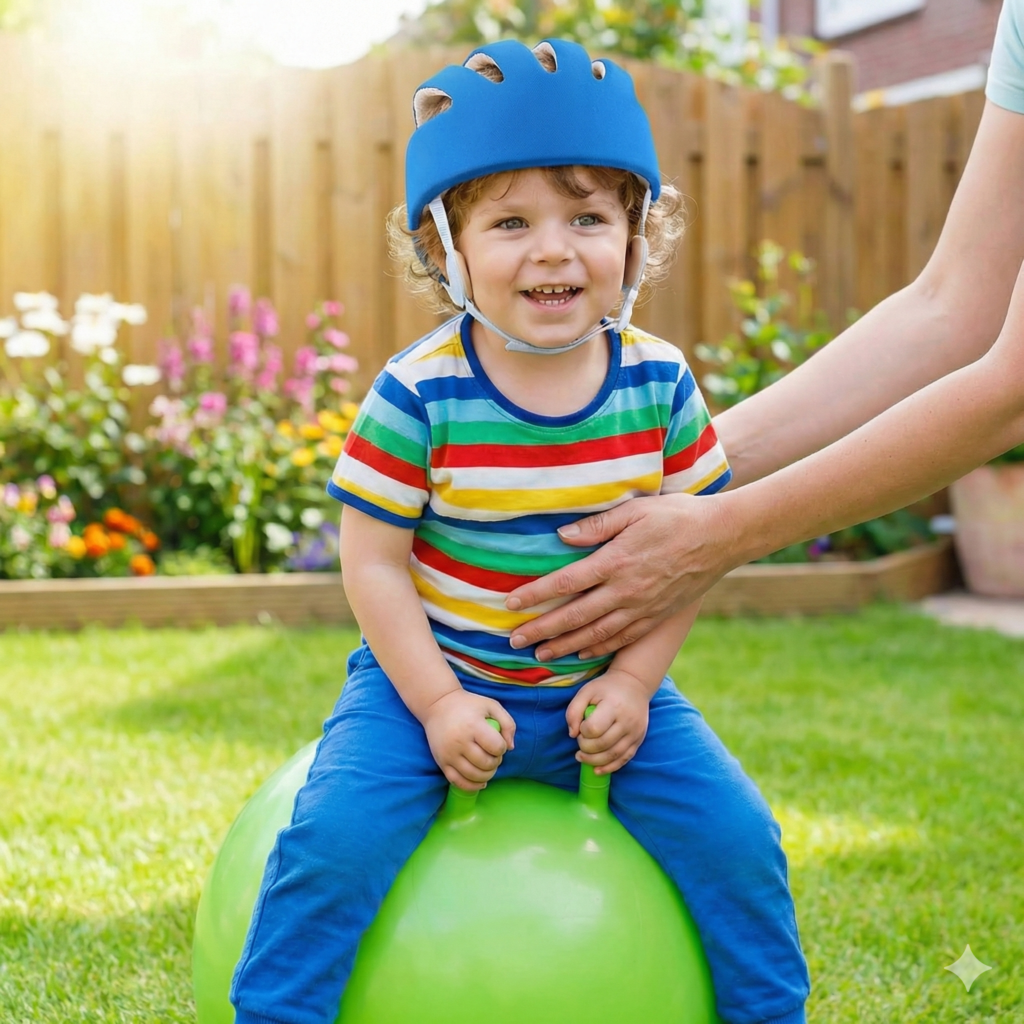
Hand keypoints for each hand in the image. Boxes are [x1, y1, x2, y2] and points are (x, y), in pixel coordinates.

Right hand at [420, 689, 515, 791]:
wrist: (437, 705)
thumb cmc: (468, 705)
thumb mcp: (491, 705)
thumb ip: (508, 723)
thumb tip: (510, 748)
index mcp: (473, 726)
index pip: (496, 747)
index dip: (502, 748)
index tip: (498, 742)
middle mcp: (459, 742)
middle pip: (486, 764)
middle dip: (495, 762)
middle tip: (493, 754)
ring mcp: (449, 754)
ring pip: (474, 776)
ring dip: (487, 775)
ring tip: (487, 765)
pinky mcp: (441, 763)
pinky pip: (458, 782)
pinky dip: (472, 786)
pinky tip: (480, 781)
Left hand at [506, 492, 741, 660]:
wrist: (723, 537)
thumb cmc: (677, 516)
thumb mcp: (635, 511)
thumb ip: (597, 524)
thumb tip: (562, 536)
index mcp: (616, 561)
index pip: (565, 582)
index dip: (535, 594)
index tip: (510, 604)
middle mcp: (626, 590)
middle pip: (574, 616)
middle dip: (541, 630)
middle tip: (514, 641)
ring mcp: (642, 607)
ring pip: (595, 634)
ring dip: (564, 646)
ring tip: (540, 655)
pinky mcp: (657, 616)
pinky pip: (622, 638)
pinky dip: (598, 647)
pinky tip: (581, 653)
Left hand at [566, 671, 651, 774]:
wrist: (635, 684)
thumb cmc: (607, 688)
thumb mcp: (586, 691)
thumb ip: (574, 710)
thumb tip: (572, 734)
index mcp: (613, 706)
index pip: (594, 729)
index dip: (583, 732)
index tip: (581, 727)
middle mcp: (627, 721)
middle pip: (603, 745)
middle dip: (586, 748)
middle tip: (580, 741)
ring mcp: (635, 732)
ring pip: (613, 756)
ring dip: (594, 761)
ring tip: (582, 757)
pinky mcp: (639, 740)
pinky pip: (625, 759)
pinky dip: (610, 768)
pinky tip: (597, 770)